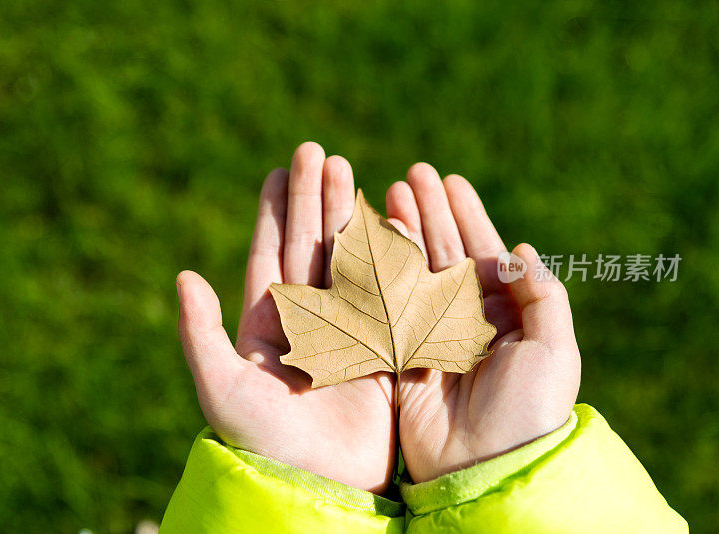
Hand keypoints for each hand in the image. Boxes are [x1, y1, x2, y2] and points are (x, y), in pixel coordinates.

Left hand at [176, 142, 394, 492]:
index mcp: (268, 321)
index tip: (278, 169)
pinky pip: (386, 287)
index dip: (275, 210)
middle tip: (316, 153)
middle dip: (313, 198)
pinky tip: (391, 218)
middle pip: (310, 244)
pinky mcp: (382, 342)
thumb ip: (200, 333)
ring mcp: (347, 326)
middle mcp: (308, 317)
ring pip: (346, 256)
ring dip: (346, 213)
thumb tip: (183, 276)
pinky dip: (389, 252)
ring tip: (346, 170)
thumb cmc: (263, 440)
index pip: (270, 253)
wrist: (321, 483)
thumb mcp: (221, 387)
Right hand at [385, 164, 580, 482]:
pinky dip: (380, 271)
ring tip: (390, 193)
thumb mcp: (553, 350)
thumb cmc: (529, 409)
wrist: (486, 465)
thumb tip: (520, 249)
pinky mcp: (400, 351)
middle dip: (430, 212)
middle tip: (413, 173)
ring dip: (404, 231)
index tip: (451, 180)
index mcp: (504, 312)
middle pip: (444, 252)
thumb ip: (541, 296)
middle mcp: (464, 317)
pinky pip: (388, 302)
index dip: (467, 215)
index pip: (482, 251)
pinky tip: (374, 239)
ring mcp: (429, 332)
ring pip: (414, 269)